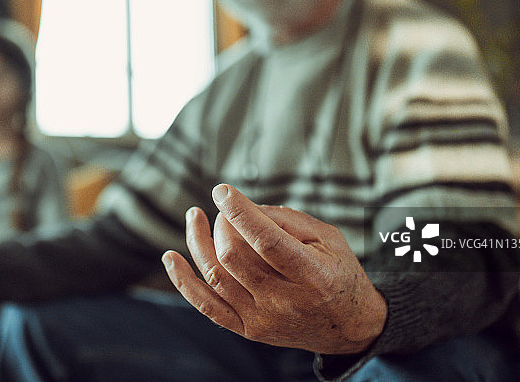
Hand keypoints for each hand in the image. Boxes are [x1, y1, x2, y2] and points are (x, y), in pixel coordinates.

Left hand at [162, 184, 386, 354]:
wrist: (349, 326)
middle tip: (224, 209)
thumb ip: (287, 219)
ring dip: (198, 242)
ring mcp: (262, 320)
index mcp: (312, 276)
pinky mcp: (247, 330)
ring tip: (194, 216)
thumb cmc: (337, 272)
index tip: (223, 190)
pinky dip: (184, 281)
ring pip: (215, 276)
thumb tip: (243, 207)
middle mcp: (285, 302)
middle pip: (234, 257)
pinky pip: (206, 306)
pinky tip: (171, 257)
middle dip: (221, 224)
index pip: (267, 241)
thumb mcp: (328, 237)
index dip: (240, 212)